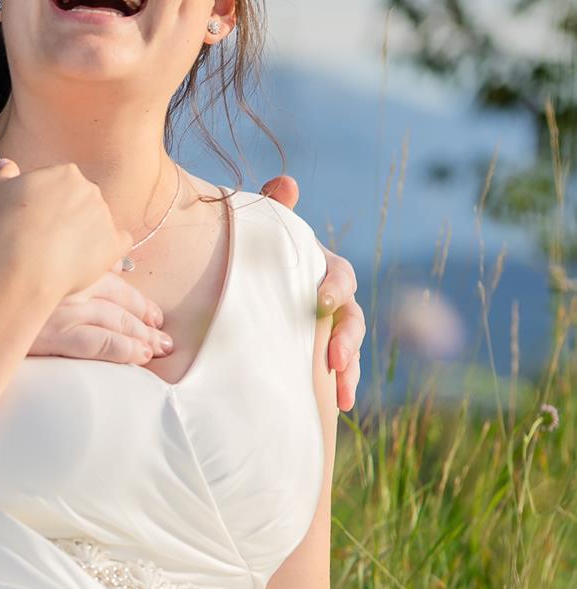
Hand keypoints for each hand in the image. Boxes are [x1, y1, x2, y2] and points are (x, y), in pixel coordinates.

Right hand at [0, 158, 129, 300]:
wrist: (21, 262)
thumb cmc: (5, 224)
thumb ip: (4, 174)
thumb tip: (6, 164)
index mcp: (66, 174)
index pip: (63, 183)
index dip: (49, 201)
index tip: (36, 217)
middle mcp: (91, 191)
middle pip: (83, 202)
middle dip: (70, 216)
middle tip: (48, 236)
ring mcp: (105, 218)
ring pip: (99, 223)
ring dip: (87, 234)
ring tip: (63, 255)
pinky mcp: (113, 245)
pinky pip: (119, 244)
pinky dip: (110, 250)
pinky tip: (92, 259)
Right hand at [27, 270, 175, 363]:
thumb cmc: (0, 296)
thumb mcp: (34, 277)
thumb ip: (73, 271)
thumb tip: (115, 267)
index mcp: (65, 267)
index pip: (112, 280)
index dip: (137, 299)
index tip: (152, 314)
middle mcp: (67, 283)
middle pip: (119, 299)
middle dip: (145, 319)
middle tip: (162, 336)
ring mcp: (62, 308)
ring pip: (115, 320)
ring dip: (142, 335)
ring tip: (158, 348)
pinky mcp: (54, 334)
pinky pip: (100, 341)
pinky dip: (124, 348)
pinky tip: (140, 355)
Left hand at [261, 174, 363, 411]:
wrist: (236, 296)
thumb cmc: (252, 259)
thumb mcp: (260, 235)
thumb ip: (273, 209)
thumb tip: (287, 182)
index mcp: (319, 269)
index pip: (339, 275)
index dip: (336, 287)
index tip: (324, 302)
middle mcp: (330, 300)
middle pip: (351, 317)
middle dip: (348, 339)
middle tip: (335, 359)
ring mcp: (327, 330)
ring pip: (348, 348)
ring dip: (350, 370)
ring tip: (343, 392)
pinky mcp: (318, 356)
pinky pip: (338, 372)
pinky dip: (343, 386)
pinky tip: (342, 406)